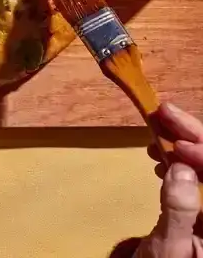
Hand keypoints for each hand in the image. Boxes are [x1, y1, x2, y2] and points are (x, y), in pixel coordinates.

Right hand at [135, 103, 202, 257]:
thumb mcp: (169, 248)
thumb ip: (178, 212)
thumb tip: (180, 169)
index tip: (176, 140)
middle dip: (195, 136)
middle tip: (164, 111)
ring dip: (187, 141)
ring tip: (157, 128)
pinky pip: (200, 171)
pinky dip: (182, 156)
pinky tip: (162, 153)